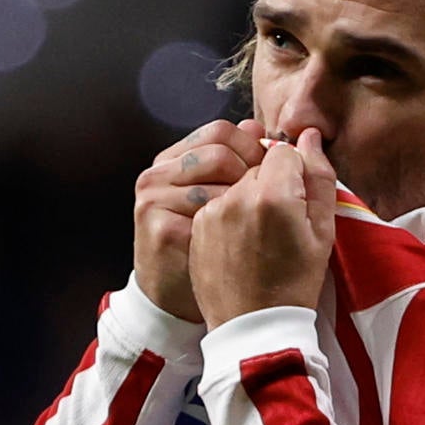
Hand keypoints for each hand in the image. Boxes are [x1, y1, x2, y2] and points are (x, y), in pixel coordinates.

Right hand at [133, 119, 268, 322]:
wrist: (178, 299)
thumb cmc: (209, 245)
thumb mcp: (222, 195)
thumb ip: (237, 157)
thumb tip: (255, 125)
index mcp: (172, 159)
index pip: (221, 131)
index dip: (253, 148)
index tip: (270, 174)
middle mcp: (157, 174)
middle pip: (219, 152)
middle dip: (251, 173)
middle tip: (264, 201)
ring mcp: (154, 200)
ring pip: (216, 182)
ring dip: (242, 202)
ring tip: (250, 225)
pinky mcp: (161, 228)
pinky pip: (210, 215)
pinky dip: (231, 226)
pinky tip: (237, 242)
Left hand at [189, 127, 336, 327]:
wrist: (253, 326)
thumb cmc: (296, 282)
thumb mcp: (322, 232)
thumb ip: (319, 177)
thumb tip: (308, 137)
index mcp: (273, 194)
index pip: (283, 151)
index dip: (295, 172)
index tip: (298, 201)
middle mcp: (237, 195)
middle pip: (258, 165)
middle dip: (271, 182)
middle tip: (280, 222)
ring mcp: (213, 209)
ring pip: (236, 182)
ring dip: (249, 196)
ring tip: (260, 235)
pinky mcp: (198, 224)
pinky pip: (218, 201)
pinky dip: (230, 212)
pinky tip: (241, 241)